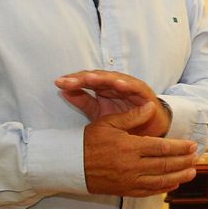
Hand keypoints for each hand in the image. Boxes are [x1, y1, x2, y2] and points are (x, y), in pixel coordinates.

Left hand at [56, 70, 170, 137]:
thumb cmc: (125, 121)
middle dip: (82, 78)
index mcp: (103, 88)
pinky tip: (117, 84)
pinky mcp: (144, 92)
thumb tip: (62, 92)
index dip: (72, 81)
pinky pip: (134, 87)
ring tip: (89, 78)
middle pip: (97, 77)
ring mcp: (130, 87)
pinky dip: (127, 85)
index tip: (58, 83)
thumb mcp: (100, 114)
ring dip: (102, 78)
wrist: (150, 131)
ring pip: (114, 79)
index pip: (86, 81)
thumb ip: (83, 102)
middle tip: (67, 81)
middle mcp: (115, 84)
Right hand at [82, 102, 197, 196]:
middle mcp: (132, 166)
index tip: (192, 145)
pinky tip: (173, 184)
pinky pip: (149, 191)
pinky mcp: (124, 190)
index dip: (180, 147)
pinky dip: (163, 188)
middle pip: (165, 165)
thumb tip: (152, 107)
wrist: (69, 164)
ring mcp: (129, 180)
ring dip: (179, 176)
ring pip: (160, 180)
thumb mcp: (109, 123)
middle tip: (197, 158)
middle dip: (184, 161)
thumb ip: (132, 116)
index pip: (162, 148)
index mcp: (130, 146)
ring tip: (192, 172)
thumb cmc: (88, 140)